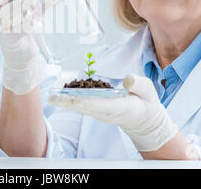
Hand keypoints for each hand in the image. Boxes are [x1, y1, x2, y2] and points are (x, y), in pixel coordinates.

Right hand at [0, 0, 58, 94]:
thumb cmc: (26, 30)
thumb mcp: (35, 11)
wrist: (23, 55)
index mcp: (1, 3)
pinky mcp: (5, 38)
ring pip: (8, 10)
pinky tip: (34, 23)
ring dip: (22, 4)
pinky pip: (16, 28)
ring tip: (34, 3)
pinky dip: (26, 23)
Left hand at [49, 74, 178, 151]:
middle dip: (68, 103)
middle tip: (52, 98)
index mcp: (120, 107)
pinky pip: (83, 106)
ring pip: (81, 108)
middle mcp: (107, 112)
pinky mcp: (98, 110)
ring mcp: (101, 113)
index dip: (85, 101)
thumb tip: (126, 79)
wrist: (145, 121)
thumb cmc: (146, 103)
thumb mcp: (149, 91)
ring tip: (52, 97)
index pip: (100, 104)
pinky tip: (61, 96)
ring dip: (66, 103)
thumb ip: (139, 85)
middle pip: (85, 108)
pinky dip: (71, 101)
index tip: (72, 99)